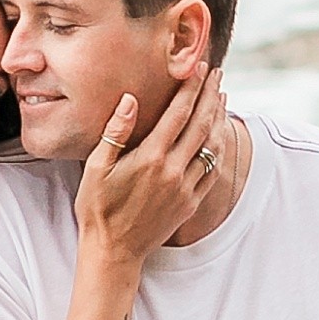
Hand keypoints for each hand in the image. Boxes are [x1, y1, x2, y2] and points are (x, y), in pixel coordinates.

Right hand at [73, 64, 228, 268]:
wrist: (113, 251)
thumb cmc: (97, 208)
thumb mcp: (97, 168)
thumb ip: (115, 132)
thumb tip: (131, 100)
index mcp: (151, 158)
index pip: (178, 114)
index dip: (191, 88)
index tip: (199, 68)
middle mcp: (173, 171)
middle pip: (200, 124)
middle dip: (210, 95)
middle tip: (216, 73)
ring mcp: (185, 188)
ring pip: (211, 145)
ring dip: (218, 118)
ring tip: (222, 96)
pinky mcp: (191, 202)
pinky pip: (213, 170)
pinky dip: (219, 147)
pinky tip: (219, 134)